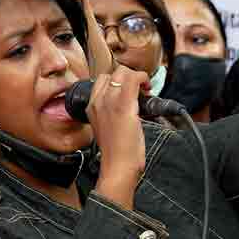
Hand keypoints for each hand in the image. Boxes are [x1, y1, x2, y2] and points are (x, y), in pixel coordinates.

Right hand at [90, 65, 148, 208]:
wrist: (117, 166)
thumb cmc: (116, 152)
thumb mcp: (107, 127)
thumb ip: (111, 113)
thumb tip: (127, 105)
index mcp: (91, 107)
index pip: (102, 80)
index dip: (118, 81)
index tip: (130, 90)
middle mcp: (97, 101)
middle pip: (112, 73)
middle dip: (129, 77)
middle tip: (140, 89)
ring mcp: (109, 102)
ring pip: (123, 72)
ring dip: (137, 77)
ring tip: (144, 89)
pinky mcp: (124, 105)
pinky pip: (133, 78)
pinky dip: (143, 78)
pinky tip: (148, 88)